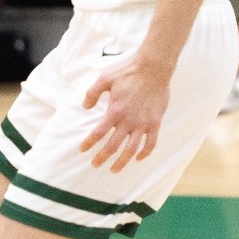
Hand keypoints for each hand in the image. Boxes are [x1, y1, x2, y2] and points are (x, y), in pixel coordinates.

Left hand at [80, 52, 171, 171]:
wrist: (153, 68)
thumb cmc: (128, 71)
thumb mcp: (105, 78)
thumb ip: (92, 93)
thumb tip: (85, 107)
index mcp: (115, 111)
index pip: (98, 133)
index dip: (89, 143)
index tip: (83, 150)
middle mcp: (128, 121)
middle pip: (113, 146)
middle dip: (102, 157)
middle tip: (95, 165)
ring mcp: (143, 124)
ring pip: (131, 150)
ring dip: (122, 162)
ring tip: (115, 170)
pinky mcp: (155, 123)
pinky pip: (151, 143)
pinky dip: (145, 153)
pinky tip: (138, 158)